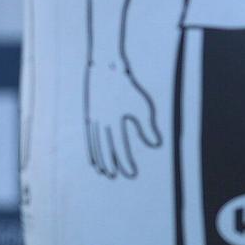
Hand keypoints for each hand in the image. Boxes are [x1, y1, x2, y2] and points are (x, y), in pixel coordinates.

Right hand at [85, 61, 161, 177]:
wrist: (106, 67)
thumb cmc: (126, 87)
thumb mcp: (141, 105)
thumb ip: (147, 127)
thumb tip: (156, 144)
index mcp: (113, 120)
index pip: (120, 147)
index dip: (126, 162)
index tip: (131, 174)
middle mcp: (100, 122)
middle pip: (105, 149)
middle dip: (111, 164)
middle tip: (115, 176)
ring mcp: (93, 119)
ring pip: (95, 144)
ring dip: (100, 159)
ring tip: (103, 171)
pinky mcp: (89, 115)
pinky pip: (90, 137)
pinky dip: (92, 149)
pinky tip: (94, 157)